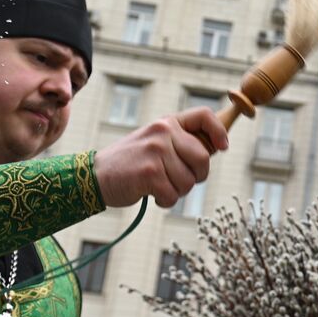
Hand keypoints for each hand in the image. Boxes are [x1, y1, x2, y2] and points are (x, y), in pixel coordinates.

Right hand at [92, 106, 227, 207]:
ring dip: (177, 191)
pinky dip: (165, 201)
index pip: (204, 115)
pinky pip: (173, 195)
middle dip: (196, 176)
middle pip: (203, 159)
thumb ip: (182, 143)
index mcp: (167, 122)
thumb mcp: (156, 143)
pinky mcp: (150, 173)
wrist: (94, 176)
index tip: (223, 148)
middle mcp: (163, 132)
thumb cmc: (131, 163)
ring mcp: (156, 151)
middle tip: (176, 179)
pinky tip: (151, 194)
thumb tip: (218, 147)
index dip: (219, 132)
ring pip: (189, 182)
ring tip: (158, 185)